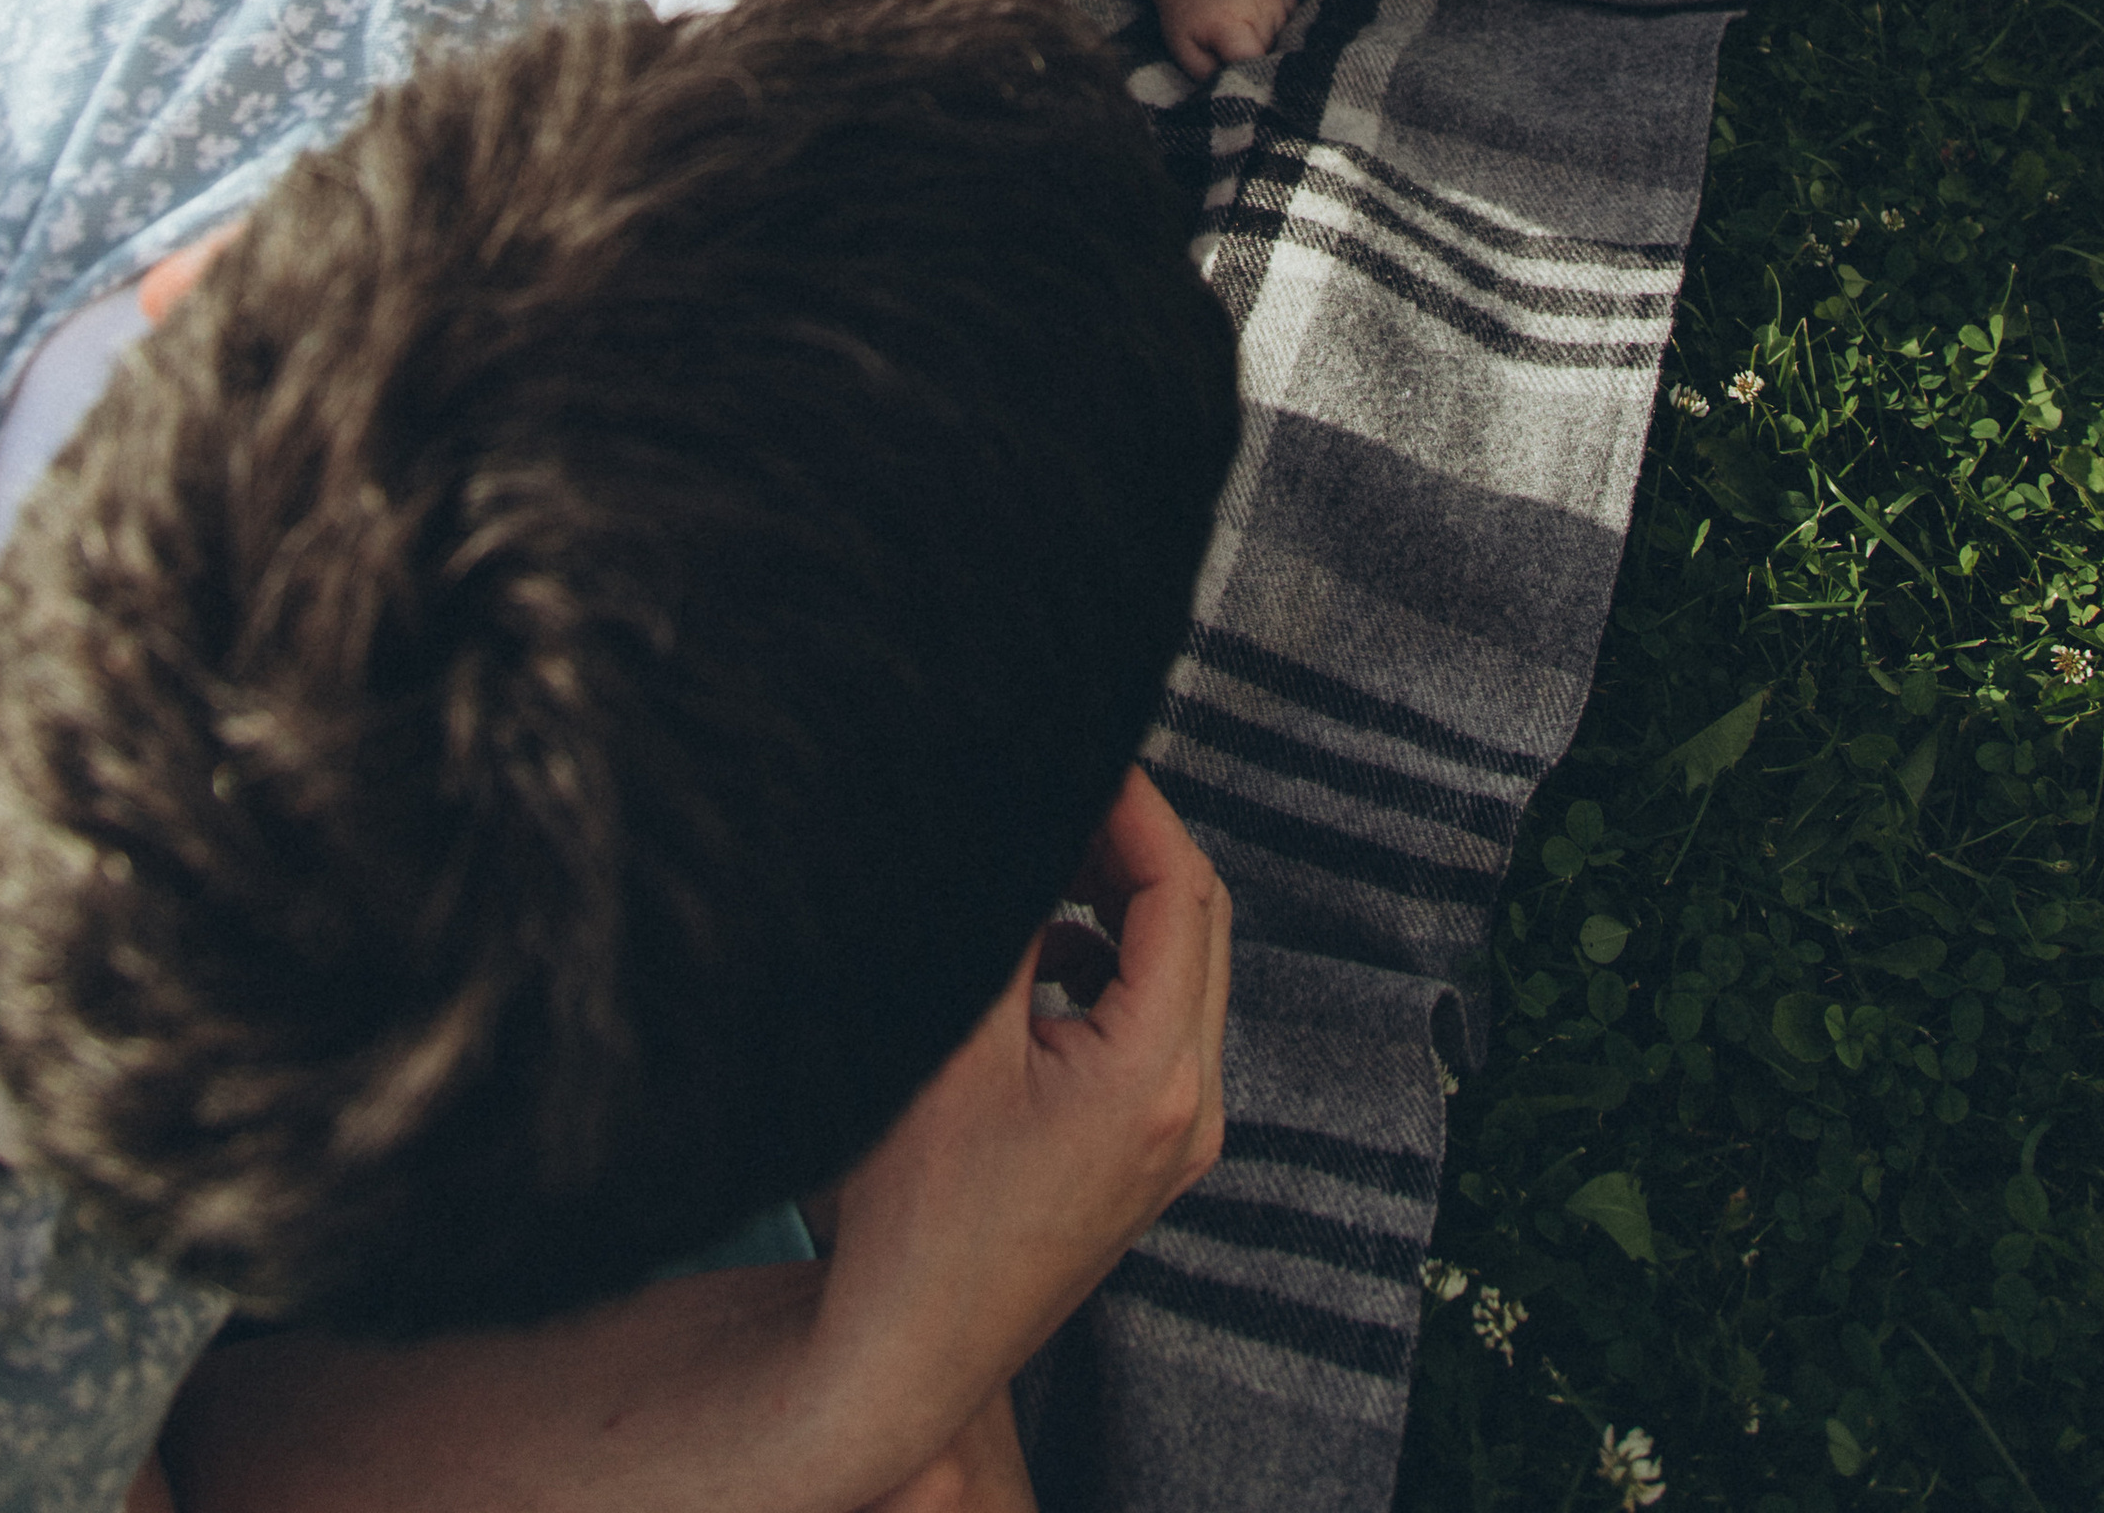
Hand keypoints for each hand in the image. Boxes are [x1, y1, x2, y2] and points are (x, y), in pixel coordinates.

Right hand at [814, 768, 1228, 1439]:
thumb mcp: (951, 1036)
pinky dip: (1113, 972)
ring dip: (1121, 907)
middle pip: (1199, 925)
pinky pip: (1159, 1029)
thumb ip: (1006, 920)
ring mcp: (1180, 1143)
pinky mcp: (1151, 1160)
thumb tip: (1024, 816)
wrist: (904, 1350)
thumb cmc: (913, 1205)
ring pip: (1181, 975)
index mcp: (1156, 1077)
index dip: (1133, 805)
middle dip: (1134, 846)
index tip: (1078, 753)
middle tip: (1057, 794)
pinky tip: (1038, 962)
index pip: (1181, 890)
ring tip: (1039, 865)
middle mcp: (1193, 1110)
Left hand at [1149, 0, 1295, 81]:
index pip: (1255, 61)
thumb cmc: (1185, 16)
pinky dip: (1286, 29)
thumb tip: (1238, 90)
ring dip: (1273, 46)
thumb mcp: (1184, 51)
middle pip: (1272, 53)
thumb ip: (1210, 75)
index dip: (1251, 78)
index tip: (1244, 83)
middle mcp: (1258, 8)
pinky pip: (1295, 18)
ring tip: (1250, 41)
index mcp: (1229, 23)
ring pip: (1286, 38)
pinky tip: (1267, 29)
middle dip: (1259, 63)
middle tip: (1239, 59)